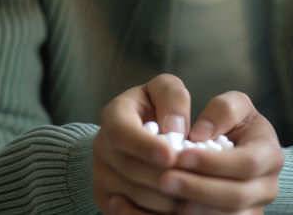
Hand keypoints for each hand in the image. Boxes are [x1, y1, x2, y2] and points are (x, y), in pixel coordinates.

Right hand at [93, 74, 191, 213]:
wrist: (137, 130)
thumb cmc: (157, 106)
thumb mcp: (165, 89)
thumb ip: (172, 98)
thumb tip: (174, 129)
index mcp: (113, 115)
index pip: (121, 133)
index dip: (145, 146)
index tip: (171, 155)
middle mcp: (101, 146)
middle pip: (128, 169)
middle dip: (163, 176)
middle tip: (192, 180)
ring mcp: (100, 174)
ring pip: (131, 194)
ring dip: (163, 198)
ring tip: (191, 194)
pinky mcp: (106, 198)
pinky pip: (128, 212)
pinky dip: (154, 212)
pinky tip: (177, 206)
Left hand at [158, 91, 282, 214]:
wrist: (240, 148)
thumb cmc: (234, 123)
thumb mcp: (234, 105)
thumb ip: (222, 110)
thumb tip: (201, 135)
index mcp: (270, 154)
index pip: (247, 164)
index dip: (214, 162)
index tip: (181, 156)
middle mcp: (268, 187)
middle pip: (236, 197)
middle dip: (198, 189)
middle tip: (163, 180)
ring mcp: (255, 209)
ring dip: (192, 208)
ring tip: (162, 193)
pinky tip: (165, 206)